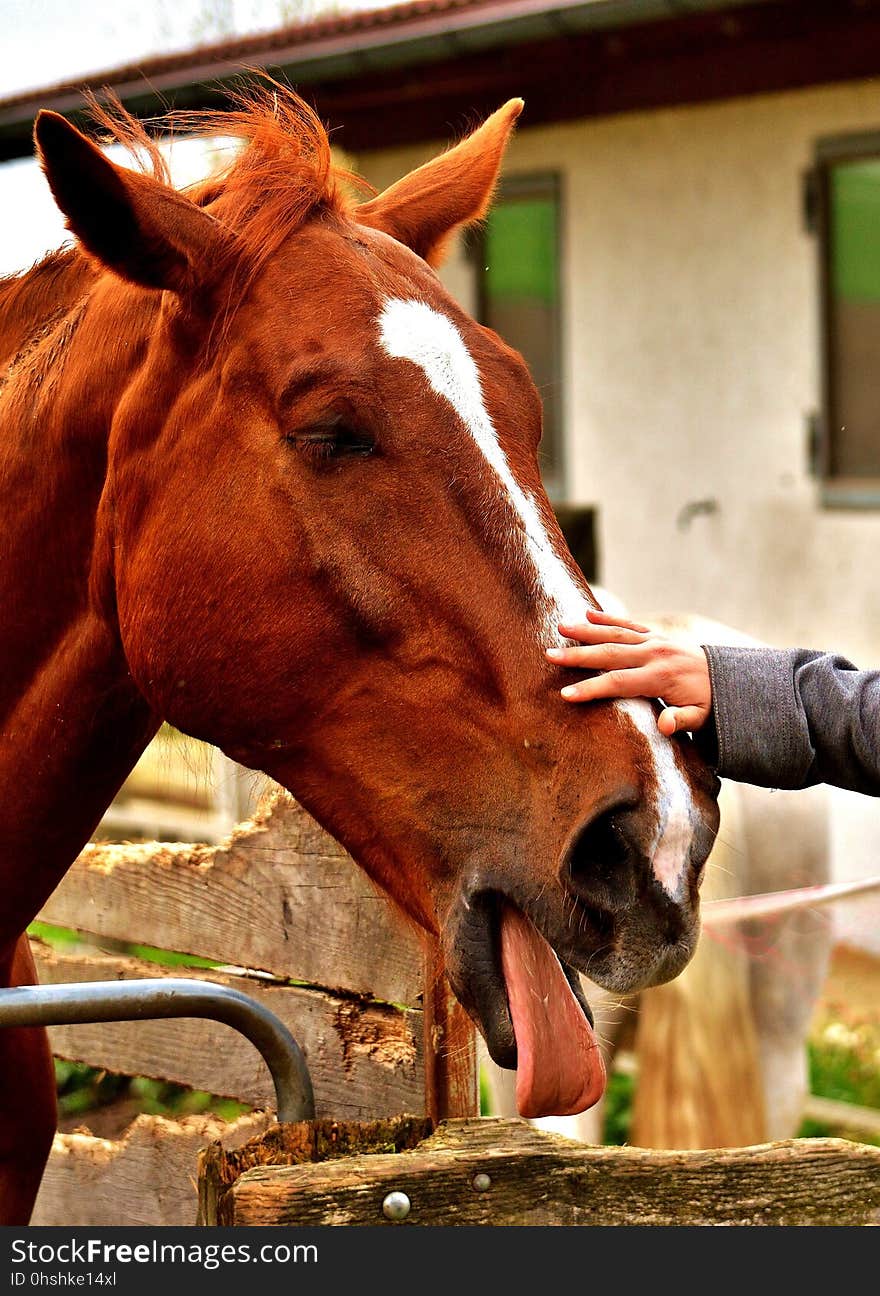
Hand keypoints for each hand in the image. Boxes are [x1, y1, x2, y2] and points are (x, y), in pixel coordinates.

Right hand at [546, 609, 712, 736]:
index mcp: (660, 677)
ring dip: (586, 631)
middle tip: (550, 655)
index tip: (566, 694)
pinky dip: (608, 618)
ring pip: (615, 633)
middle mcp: (653, 655)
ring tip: (561, 627)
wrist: (726, 679)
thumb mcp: (700, 718)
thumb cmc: (708, 704)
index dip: (591, 688)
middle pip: (609, 654)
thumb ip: (681, 721)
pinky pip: (629, 624)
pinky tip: (588, 614)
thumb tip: (665, 727)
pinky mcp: (655, 636)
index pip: (619, 683)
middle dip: (578, 656)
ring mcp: (654, 642)